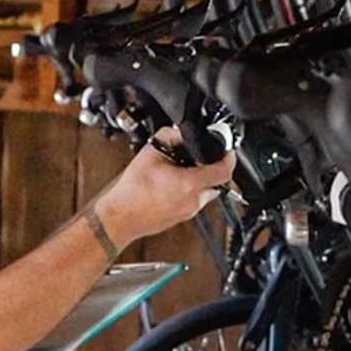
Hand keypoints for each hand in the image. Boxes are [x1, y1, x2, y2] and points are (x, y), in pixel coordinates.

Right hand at [96, 127, 235, 246]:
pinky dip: (190, 191)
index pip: (224, 172)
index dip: (230, 158)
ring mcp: (189, 212)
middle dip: (213, 168)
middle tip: (201, 159)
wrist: (120, 216)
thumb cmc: (132, 191)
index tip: (228, 152)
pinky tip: (172, 185)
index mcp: (189, 184)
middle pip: (217, 182)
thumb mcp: (151, 152)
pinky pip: (194, 201)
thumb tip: (181, 131)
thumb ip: (170, 135)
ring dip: (200, 180)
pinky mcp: (182, 218)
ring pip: (206, 193)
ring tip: (181, 171)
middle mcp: (193, 201)